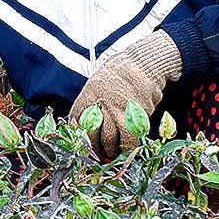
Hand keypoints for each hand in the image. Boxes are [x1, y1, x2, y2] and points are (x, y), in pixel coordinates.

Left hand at [72, 31, 182, 158]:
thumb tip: (84, 124)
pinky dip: (128, 148)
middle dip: (93, 149)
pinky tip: (128, 150)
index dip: (78, 135)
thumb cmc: (119, 74)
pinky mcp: (134, 116)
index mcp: (88, 96)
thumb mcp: (97, 84)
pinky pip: (129, 139)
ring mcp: (117, 111)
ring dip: (110, 151)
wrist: (142, 63)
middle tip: (97, 155)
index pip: (76, 121)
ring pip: (109, 140)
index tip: (81, 144)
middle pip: (91, 135)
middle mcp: (100, 105)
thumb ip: (91, 103)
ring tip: (112, 154)